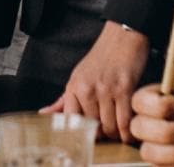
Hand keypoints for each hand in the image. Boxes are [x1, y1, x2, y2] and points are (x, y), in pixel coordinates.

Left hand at [45, 21, 147, 141]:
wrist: (123, 37)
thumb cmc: (102, 58)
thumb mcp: (78, 76)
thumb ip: (63, 99)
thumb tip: (44, 114)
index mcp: (73, 87)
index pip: (71, 121)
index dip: (82, 133)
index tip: (89, 136)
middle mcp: (87, 89)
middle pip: (93, 128)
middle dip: (102, 134)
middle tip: (108, 133)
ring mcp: (106, 90)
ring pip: (109, 127)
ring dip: (116, 134)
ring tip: (119, 132)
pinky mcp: (124, 89)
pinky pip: (124, 121)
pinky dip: (127, 132)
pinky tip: (128, 133)